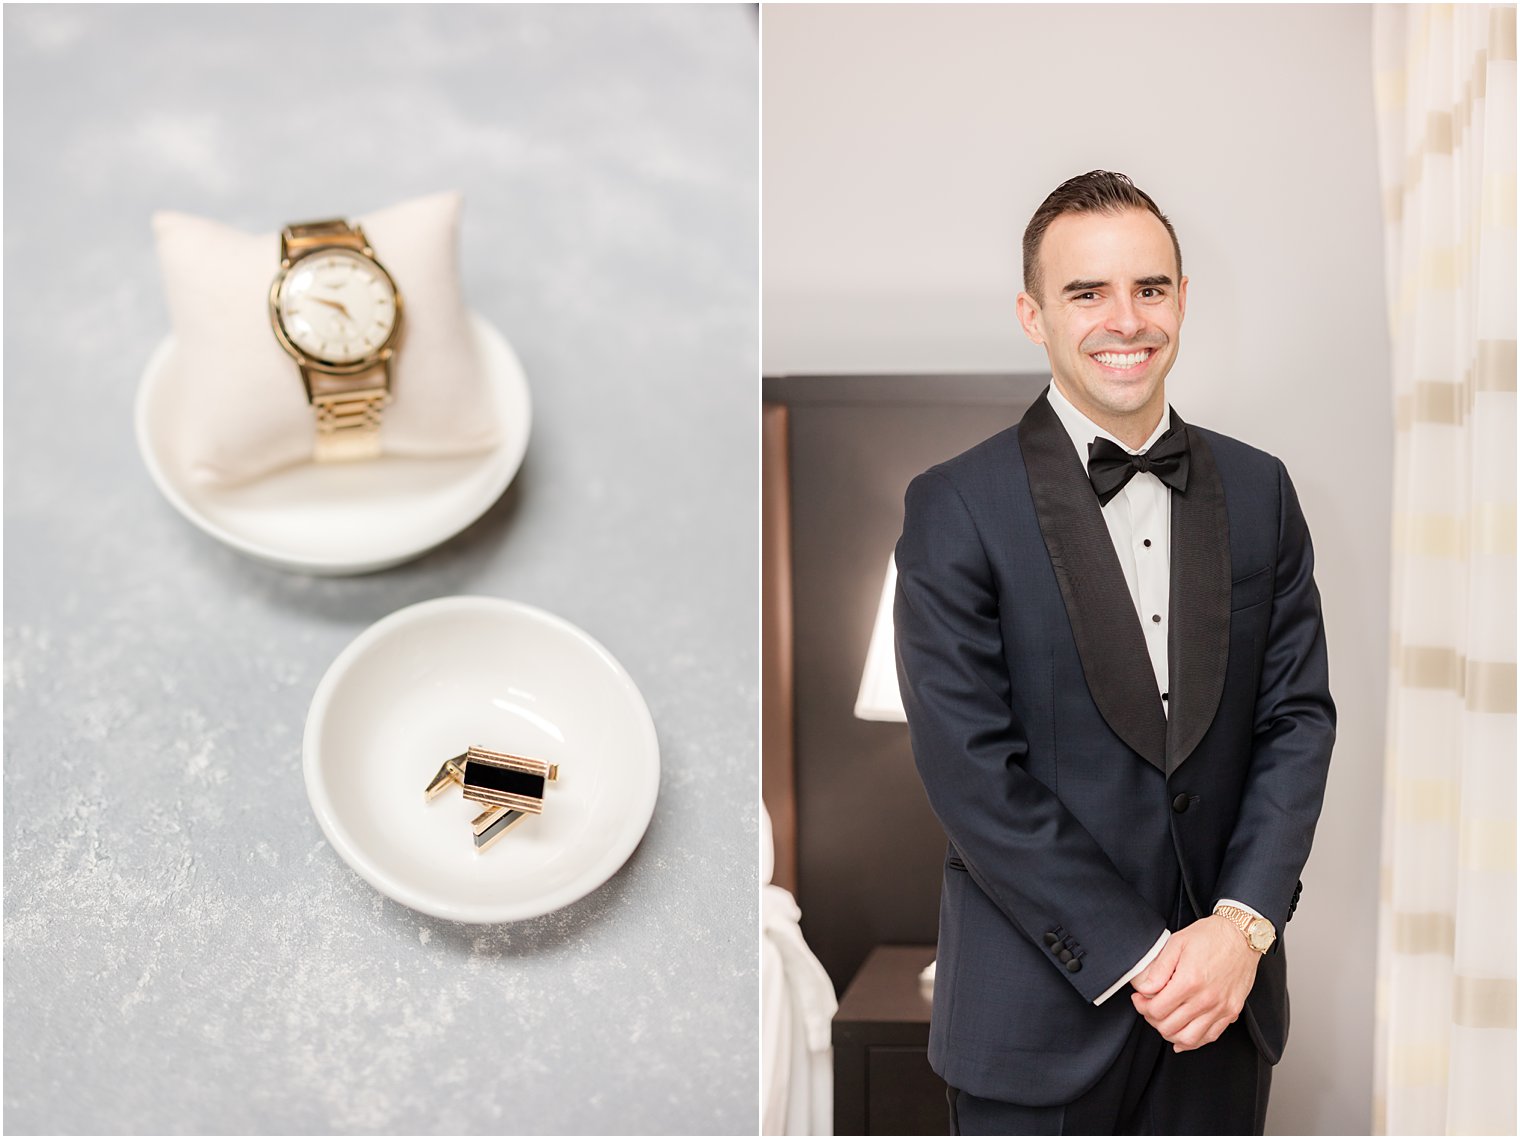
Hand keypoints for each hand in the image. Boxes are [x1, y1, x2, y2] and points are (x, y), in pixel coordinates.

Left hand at [1129, 915, 1259, 1051]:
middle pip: (1169, 1027)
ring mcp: (1220, 1008)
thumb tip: (1144, 989)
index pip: (1156, 1010)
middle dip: (1152, 1019)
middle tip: (1149, 1007)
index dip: (1142, 1006)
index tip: (1140, 998)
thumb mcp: (1176, 943)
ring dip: (1171, 1034)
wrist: (1241, 935)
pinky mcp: (1231, 1012)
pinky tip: (1183, 1035)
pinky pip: (1210, 1037)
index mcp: (1189, 981)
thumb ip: (1158, 969)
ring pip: (1189, 1039)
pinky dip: (1193, 1041)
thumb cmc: (1210, 936)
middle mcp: (1205, 999)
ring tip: (1164, 1020)